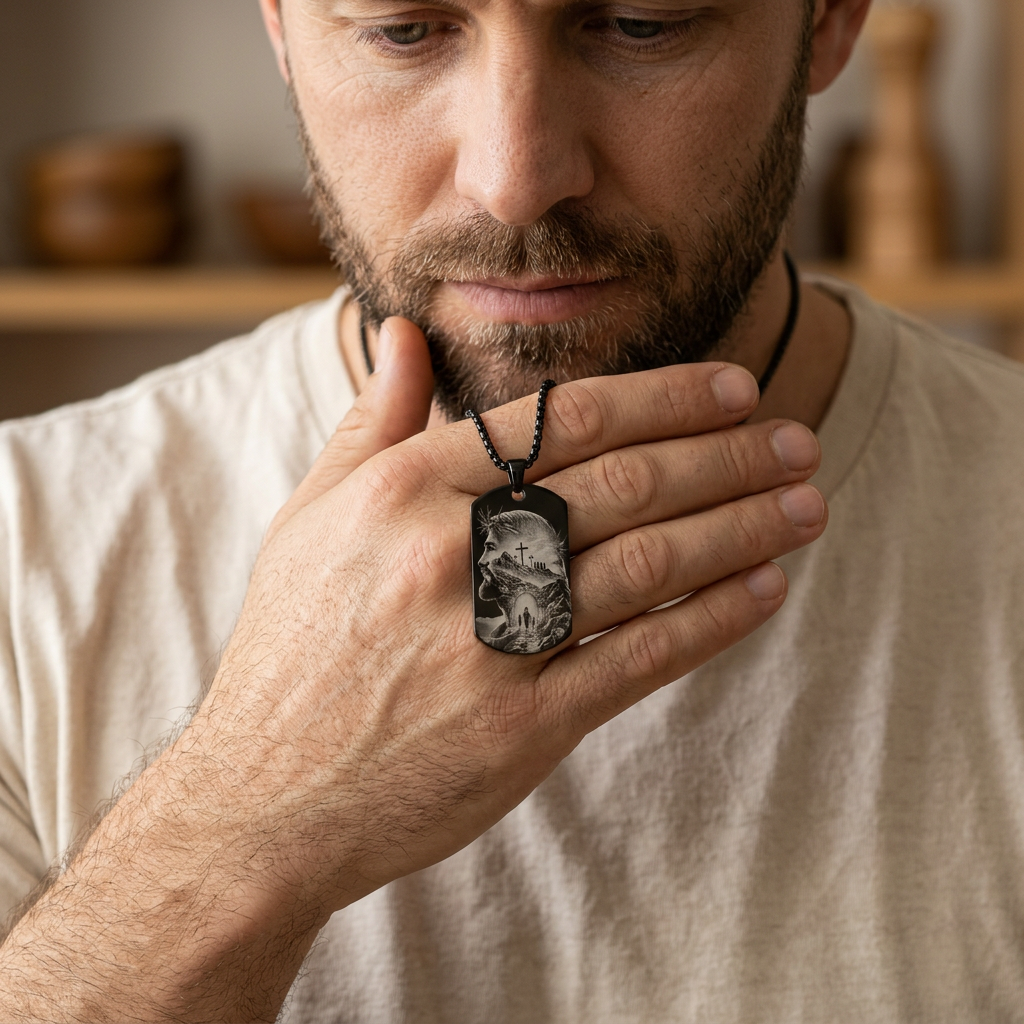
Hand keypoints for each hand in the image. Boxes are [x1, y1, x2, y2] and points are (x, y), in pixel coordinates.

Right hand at [200, 315, 826, 902]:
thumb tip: (407, 332)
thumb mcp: (312, 518)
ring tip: (806, 503)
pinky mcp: (521, 727)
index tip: (733, 388)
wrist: (263, 798)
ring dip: (741, 526)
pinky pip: (637, 657)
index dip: (662, 398)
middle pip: (621, 481)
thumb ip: (373, 421)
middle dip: (725, 453)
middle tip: (796, 440)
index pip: (561, 420)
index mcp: (402, 490)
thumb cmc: (291, 649)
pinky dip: (710, 618)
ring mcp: (489, 643)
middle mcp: (450, 554)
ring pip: (645, 562)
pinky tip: (764, 589)